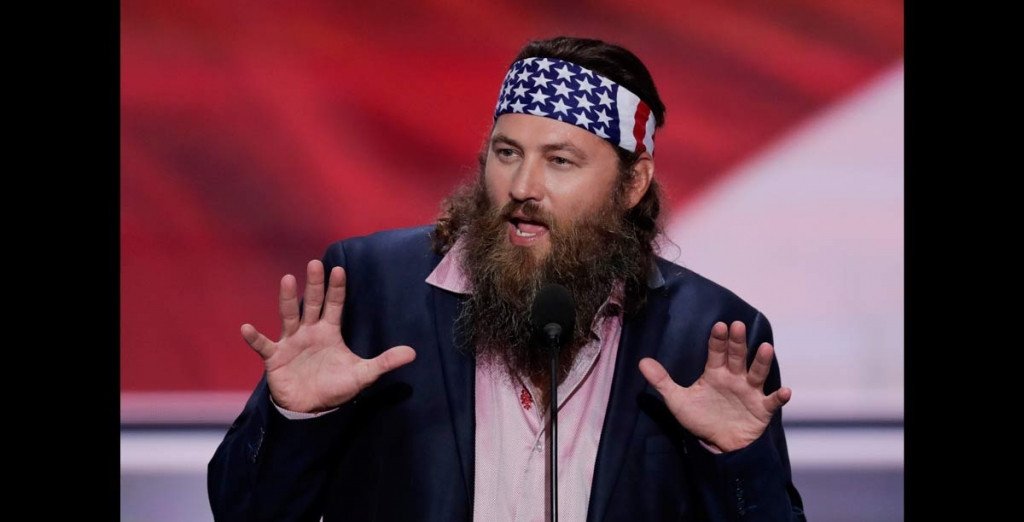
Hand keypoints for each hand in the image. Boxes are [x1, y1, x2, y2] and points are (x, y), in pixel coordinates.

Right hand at [241, 260, 416, 412]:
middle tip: (315, 263)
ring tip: (288, 279)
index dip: (337, 289)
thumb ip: (384, 362)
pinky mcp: (275, 358)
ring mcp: (290, 342)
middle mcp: (309, 331)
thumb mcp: (362, 374)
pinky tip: (246, 328)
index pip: (335, 305)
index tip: (340, 270)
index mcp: (329, 332)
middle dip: (314, 285)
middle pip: (311, 304)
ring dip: (287, 299)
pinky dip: (255, 338)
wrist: (311, 408)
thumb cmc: (335, 387)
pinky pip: (263, 346)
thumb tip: (412, 353)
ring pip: (289, 316)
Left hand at [638, 320, 790, 452]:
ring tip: (766, 348)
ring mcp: (750, 392)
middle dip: (738, 342)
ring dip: (761, 362)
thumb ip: (662, 381)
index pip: (717, 352)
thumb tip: (642, 362)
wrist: (718, 445)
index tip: (719, 325)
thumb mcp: (678, 400)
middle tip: (738, 326)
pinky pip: (772, 402)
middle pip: (737, 357)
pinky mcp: (761, 409)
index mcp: (716, 373)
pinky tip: (786, 391)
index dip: (718, 340)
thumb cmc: (701, 418)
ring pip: (757, 373)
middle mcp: (735, 378)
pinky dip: (779, 397)